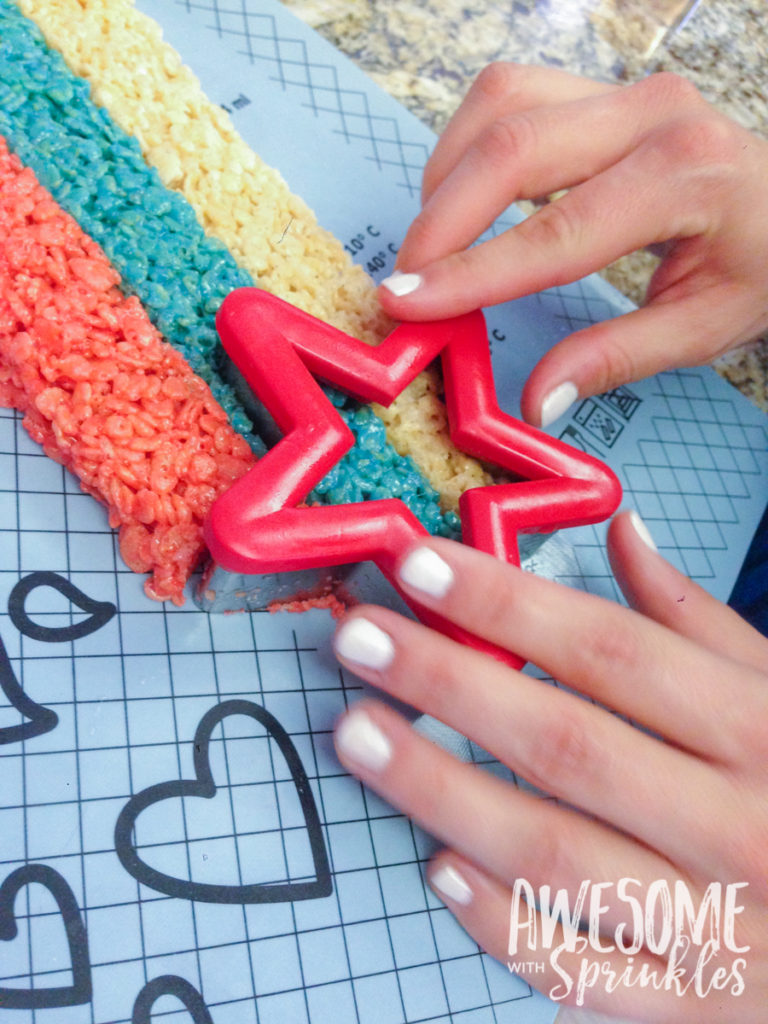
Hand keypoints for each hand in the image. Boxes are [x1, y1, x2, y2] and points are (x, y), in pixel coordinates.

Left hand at [332, 511, 767, 1020]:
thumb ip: (695, 619)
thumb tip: (621, 530)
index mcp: (758, 731)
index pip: (611, 651)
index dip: (506, 602)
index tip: (418, 565)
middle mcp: (734, 823)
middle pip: (565, 743)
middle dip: (449, 682)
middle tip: (357, 639)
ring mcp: (710, 922)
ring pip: (553, 853)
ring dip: (443, 790)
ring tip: (358, 736)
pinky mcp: (687, 999)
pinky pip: (579, 970)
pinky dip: (504, 924)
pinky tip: (437, 870)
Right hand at [378, 65, 767, 426]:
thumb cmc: (756, 264)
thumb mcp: (701, 327)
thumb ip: (614, 359)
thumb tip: (534, 400)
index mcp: (685, 178)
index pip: (554, 232)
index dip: (471, 272)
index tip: (406, 301)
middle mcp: (653, 116)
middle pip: (513, 146)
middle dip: (441, 219)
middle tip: (403, 281)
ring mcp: (625, 91)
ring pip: (501, 103)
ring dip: (447, 174)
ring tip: (432, 245)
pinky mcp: (601, 88)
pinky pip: (510, 96)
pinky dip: (468, 147)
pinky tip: (462, 200)